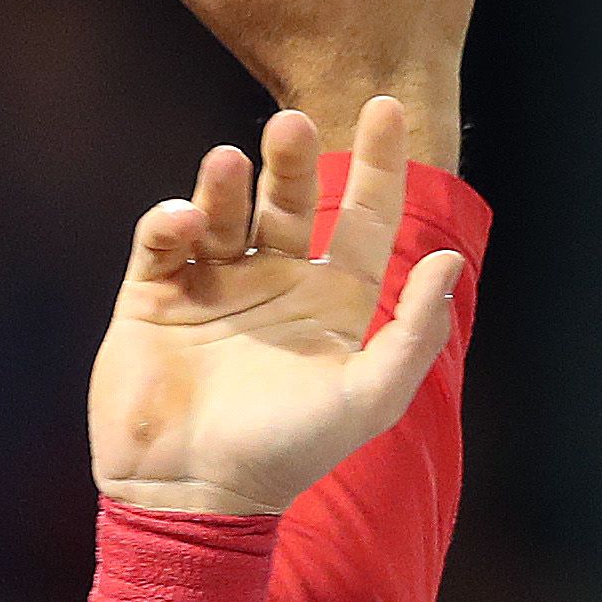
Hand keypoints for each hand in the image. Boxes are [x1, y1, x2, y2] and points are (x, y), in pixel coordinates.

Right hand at [89, 98, 465, 515]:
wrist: (191, 494)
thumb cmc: (286, 453)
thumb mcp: (368, 398)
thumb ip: (414, 333)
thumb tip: (447, 260)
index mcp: (331, 301)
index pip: (361, 217)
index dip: (377, 164)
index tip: (386, 107)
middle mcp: (274, 283)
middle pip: (289, 199)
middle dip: (292, 159)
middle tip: (292, 124)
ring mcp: (212, 287)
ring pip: (224, 210)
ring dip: (225, 182)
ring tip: (227, 161)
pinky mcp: (154, 298)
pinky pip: (163, 242)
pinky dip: (171, 221)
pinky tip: (182, 223)